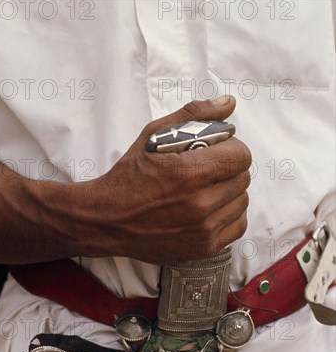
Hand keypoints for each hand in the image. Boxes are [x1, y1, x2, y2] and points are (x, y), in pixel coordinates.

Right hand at [85, 96, 251, 263]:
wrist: (108, 220)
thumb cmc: (129, 177)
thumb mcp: (153, 137)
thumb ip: (193, 116)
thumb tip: (229, 103)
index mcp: (189, 173)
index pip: (241, 156)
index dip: (231, 150)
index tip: (217, 153)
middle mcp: (200, 204)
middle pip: (243, 178)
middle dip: (228, 170)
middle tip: (207, 172)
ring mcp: (203, 229)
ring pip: (241, 202)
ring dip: (229, 193)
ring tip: (206, 191)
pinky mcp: (203, 248)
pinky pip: (237, 226)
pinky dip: (228, 216)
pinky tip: (210, 211)